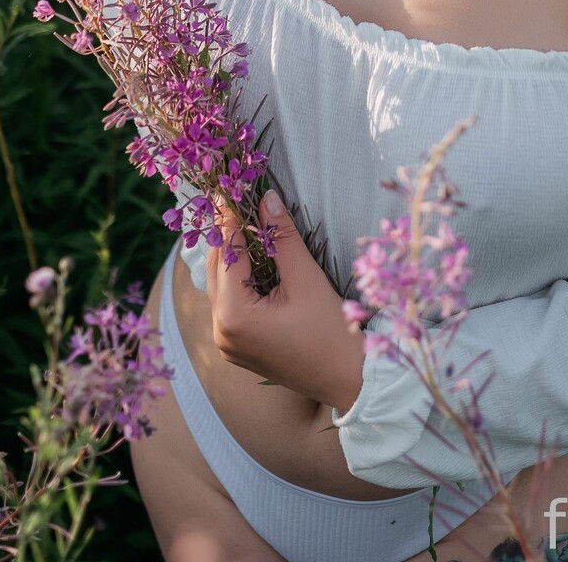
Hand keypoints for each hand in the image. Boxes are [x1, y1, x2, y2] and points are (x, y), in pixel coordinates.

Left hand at [205, 189, 365, 412]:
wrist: (350, 380)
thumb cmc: (333, 331)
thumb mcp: (306, 278)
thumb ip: (283, 236)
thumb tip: (266, 198)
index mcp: (234, 315)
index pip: (227, 252)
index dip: (229, 216)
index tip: (228, 188)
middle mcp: (221, 331)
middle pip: (217, 268)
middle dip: (227, 232)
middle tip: (234, 198)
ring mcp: (227, 343)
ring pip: (220, 285)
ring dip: (231, 254)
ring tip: (244, 221)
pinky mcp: (238, 347)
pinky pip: (229, 303)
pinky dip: (237, 278)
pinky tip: (252, 258)